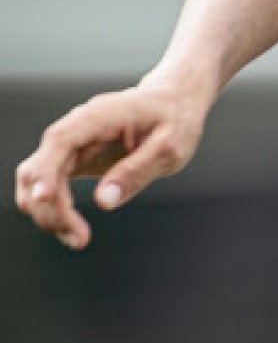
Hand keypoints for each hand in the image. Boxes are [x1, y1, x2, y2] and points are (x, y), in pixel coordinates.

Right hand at [14, 79, 209, 248]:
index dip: (46, 169)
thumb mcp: (170, 146)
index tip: (45, 197)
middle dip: (50, 206)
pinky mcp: (72, 158)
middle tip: (79, 238)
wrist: (174, 103)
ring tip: (78, 239)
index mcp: (99, 116)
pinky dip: (54, 208)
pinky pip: (49, 185)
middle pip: (40, 167)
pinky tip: (74, 228)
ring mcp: (71, 144)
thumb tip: (104, 202)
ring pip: (36, 180)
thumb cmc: (175, 120)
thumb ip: (137, 171)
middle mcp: (76, 127)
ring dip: (48, 212)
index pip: (60, 141)